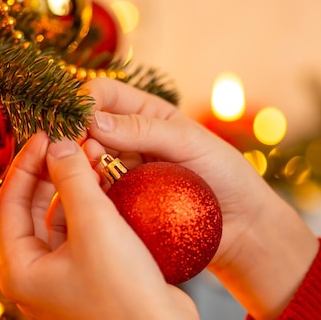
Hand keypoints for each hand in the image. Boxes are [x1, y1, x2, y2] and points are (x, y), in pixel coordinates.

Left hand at [0, 132, 222, 319]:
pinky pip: (80, 228)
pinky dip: (89, 202)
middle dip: (51, 171)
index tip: (46, 132)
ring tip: (91, 152)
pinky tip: (105, 179)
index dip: (27, 163)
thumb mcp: (94, 224)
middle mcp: (35, 274)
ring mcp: (62, 275)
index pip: (9, 202)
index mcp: (19, 269)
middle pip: (31, 208)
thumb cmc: (123, 287)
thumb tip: (58, 143)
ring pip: (58, 216)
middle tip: (70, 138)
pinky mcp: (88, 273)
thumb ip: (72, 178)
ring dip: (73, 184)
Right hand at [83, 78, 318, 319]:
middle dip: (79, 136)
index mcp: (146, 113)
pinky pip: (98, 192)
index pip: (104, 94)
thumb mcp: (189, 141)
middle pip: (88, 128)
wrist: (242, 224)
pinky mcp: (123, 202)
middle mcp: (129, 139)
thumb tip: (95, 121)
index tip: (80, 121)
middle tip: (86, 153)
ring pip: (86, 161)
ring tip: (93, 174)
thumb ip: (144, 129)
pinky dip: (91, 191)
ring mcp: (124, 171)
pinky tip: (96, 195)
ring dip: (82, 165)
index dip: (86, 102)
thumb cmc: (225, 174)